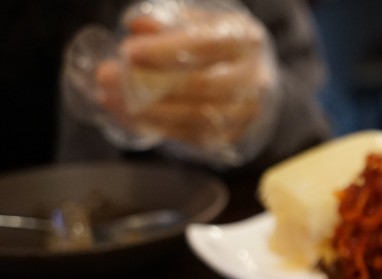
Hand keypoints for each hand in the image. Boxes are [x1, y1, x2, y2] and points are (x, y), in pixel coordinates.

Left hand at [94, 6, 274, 152]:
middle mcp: (253, 79)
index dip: (165, 50)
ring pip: (195, 117)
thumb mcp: (197, 21)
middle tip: (108, 77)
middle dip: (149, 83)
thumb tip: (138, 25)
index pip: (206, 45)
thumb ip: (169, 21)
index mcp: (245, 40)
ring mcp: (244, 112)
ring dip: (147, 111)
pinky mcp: (231, 136)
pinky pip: (190, 135)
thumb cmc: (217, 43)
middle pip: (201, 85)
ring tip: (110, 99)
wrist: (251, 77)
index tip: (128, 51)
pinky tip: (128, 116)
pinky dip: (156, 127)